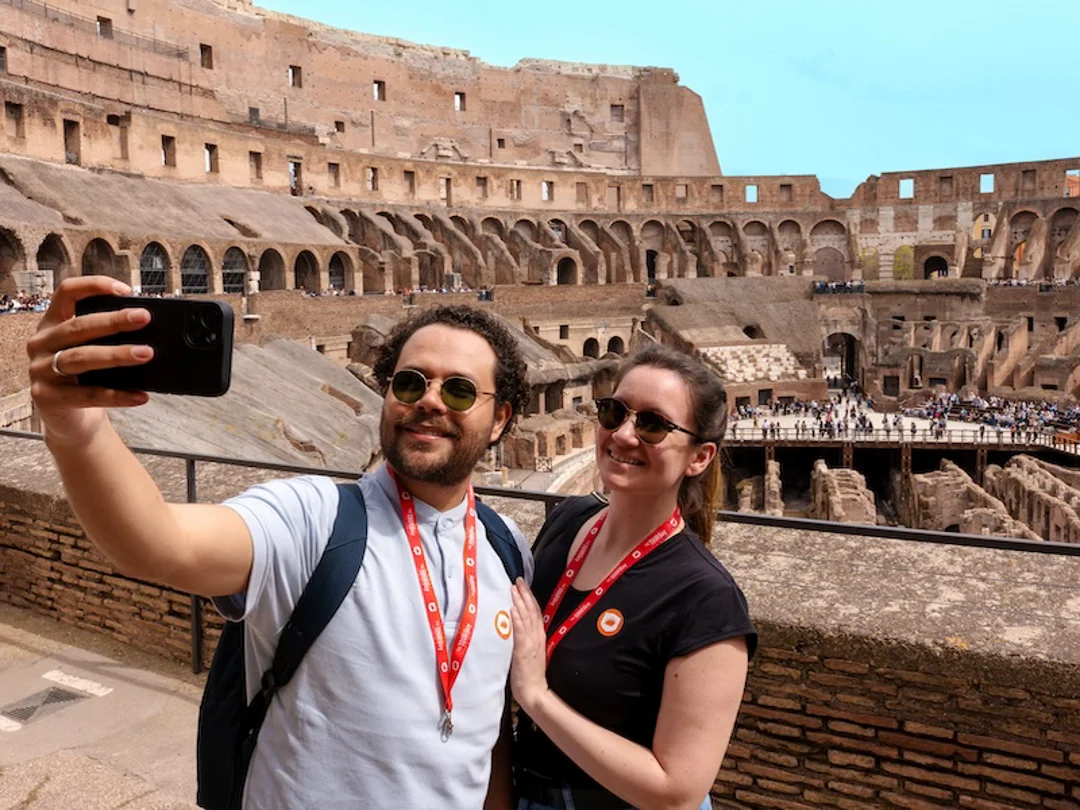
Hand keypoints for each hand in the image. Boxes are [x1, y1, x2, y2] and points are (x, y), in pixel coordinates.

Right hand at [27, 276, 153, 447]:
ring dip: (116, 355)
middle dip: (114, 321)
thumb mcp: (94, 351)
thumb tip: (152, 329)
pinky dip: (117, 395)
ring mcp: (40, 370)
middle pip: (78, 326)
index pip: (67, 293)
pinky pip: (87, 395)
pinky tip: (140, 395)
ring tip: (146, 353)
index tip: (126, 290)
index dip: (94, 286)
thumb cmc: (86, 379)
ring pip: (81, 358)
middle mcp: (42, 343)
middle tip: (145, 318)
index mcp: (53, 323)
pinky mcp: (47, 397)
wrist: (71, 420)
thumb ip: (110, 338)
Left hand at [509, 578, 550, 714]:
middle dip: (524, 594)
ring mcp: (530, 643)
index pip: (535, 612)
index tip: (523, 585)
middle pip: (531, 611)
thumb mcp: (533, 652)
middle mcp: (536, 637)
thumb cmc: (530, 674)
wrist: (534, 692)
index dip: (529, 597)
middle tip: (518, 580)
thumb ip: (528, 638)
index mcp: (539, 637)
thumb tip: (519, 624)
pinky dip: (516, 620)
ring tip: (513, 589)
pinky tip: (512, 610)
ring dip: (519, 602)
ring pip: (525, 618)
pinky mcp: (522, 651)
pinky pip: (520, 633)